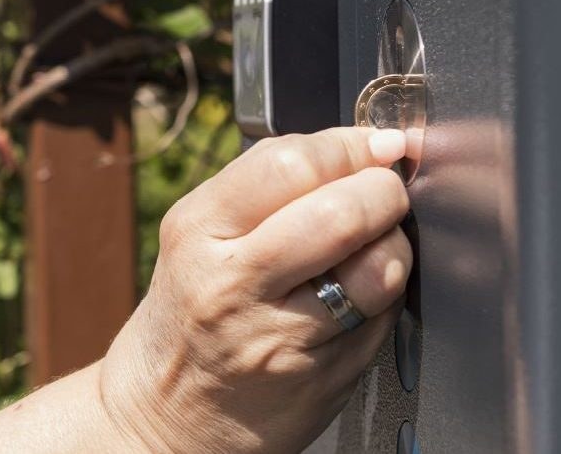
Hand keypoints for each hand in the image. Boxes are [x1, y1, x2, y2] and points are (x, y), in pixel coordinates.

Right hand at [99, 128, 412, 452]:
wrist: (166, 414)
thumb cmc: (191, 313)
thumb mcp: (199, 237)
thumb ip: (267, 189)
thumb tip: (360, 146)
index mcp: (198, 230)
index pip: (290, 163)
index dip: (349, 145)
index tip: (373, 145)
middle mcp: (232, 283)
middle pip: (341, 212)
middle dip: (383, 191)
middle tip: (385, 192)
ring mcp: (278, 335)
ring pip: (377, 267)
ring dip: (394, 244)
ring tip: (376, 244)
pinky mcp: (320, 376)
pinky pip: (383, 316)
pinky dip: (387, 293)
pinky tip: (361, 293)